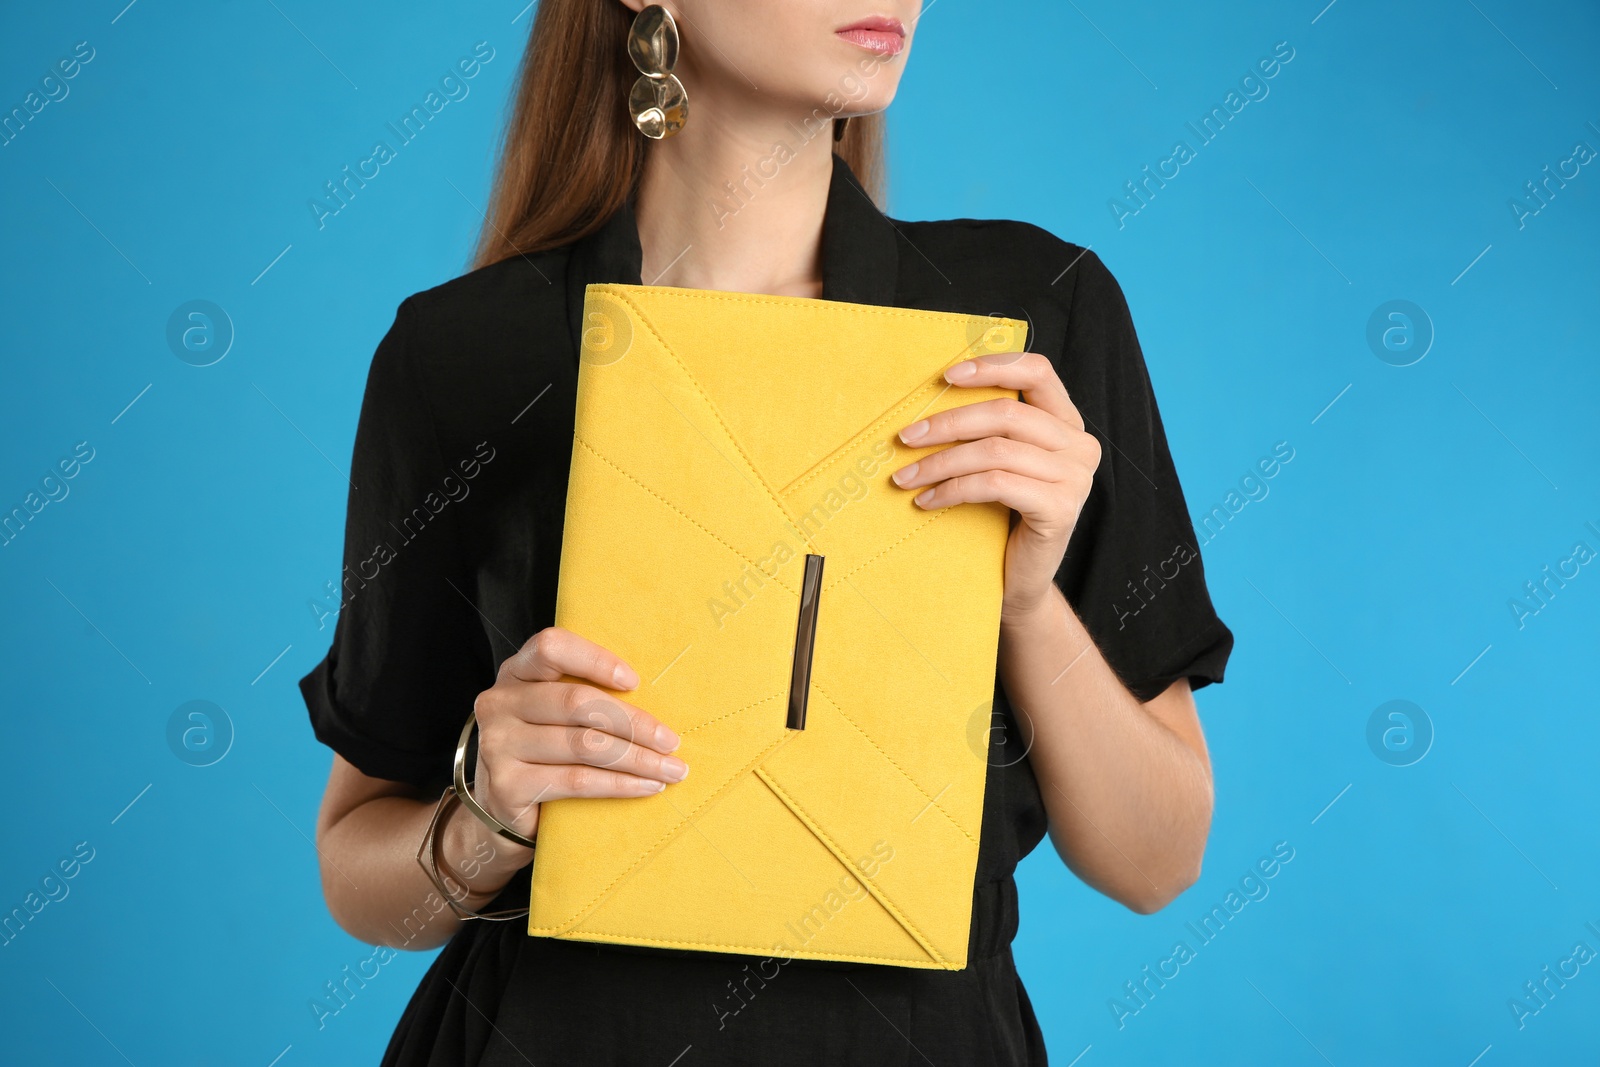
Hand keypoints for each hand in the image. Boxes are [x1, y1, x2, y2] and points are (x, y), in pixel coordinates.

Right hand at [469, 627, 688, 847]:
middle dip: (634, 723)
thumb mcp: (553, 715)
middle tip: (671, 741)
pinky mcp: (507, 785)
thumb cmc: (543, 753)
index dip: (596, 660)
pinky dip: (619, 784)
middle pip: (577, 702)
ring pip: (584, 745)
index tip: (635, 682)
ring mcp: (498, 745)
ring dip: (637, 759)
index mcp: (516, 673)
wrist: (502, 811)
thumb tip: (655, 698)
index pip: (552, 647)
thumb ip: (583, 697)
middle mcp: (499, 703)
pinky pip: (577, 780)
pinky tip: (646, 787)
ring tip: (670, 770)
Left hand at [891, 351, 1100, 623]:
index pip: (1037, 372)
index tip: (946, 377)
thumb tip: (935, 393)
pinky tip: (927, 501)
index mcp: (1067, 423)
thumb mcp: (1000, 462)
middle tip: (905, 437)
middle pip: (1006, 414)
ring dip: (941, 462)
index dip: (991, 367)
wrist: (1020, 579)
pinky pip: (995, 485)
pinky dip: (953, 490)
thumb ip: (989, 428)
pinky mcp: (1060, 509)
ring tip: (905, 477)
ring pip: (995, 451)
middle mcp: (1080, 446)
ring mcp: (1075, 478)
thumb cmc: (1003, 515)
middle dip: (948, 423)